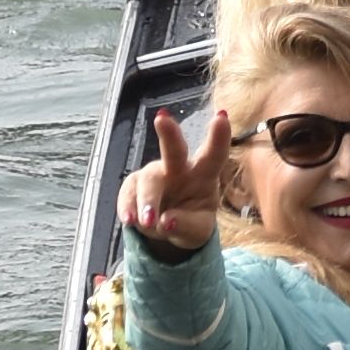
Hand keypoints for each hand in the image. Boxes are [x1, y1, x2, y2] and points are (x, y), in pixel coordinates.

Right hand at [124, 106, 236, 248]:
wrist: (167, 230)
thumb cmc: (190, 222)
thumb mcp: (197, 232)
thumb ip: (186, 226)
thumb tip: (167, 221)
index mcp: (203, 175)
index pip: (214, 155)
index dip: (218, 137)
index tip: (221, 117)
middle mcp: (178, 169)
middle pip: (174, 150)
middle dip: (169, 133)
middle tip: (162, 118)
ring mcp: (154, 175)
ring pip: (149, 180)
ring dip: (148, 200)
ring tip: (148, 222)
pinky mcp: (133, 185)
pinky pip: (128, 193)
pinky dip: (128, 207)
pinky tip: (129, 220)